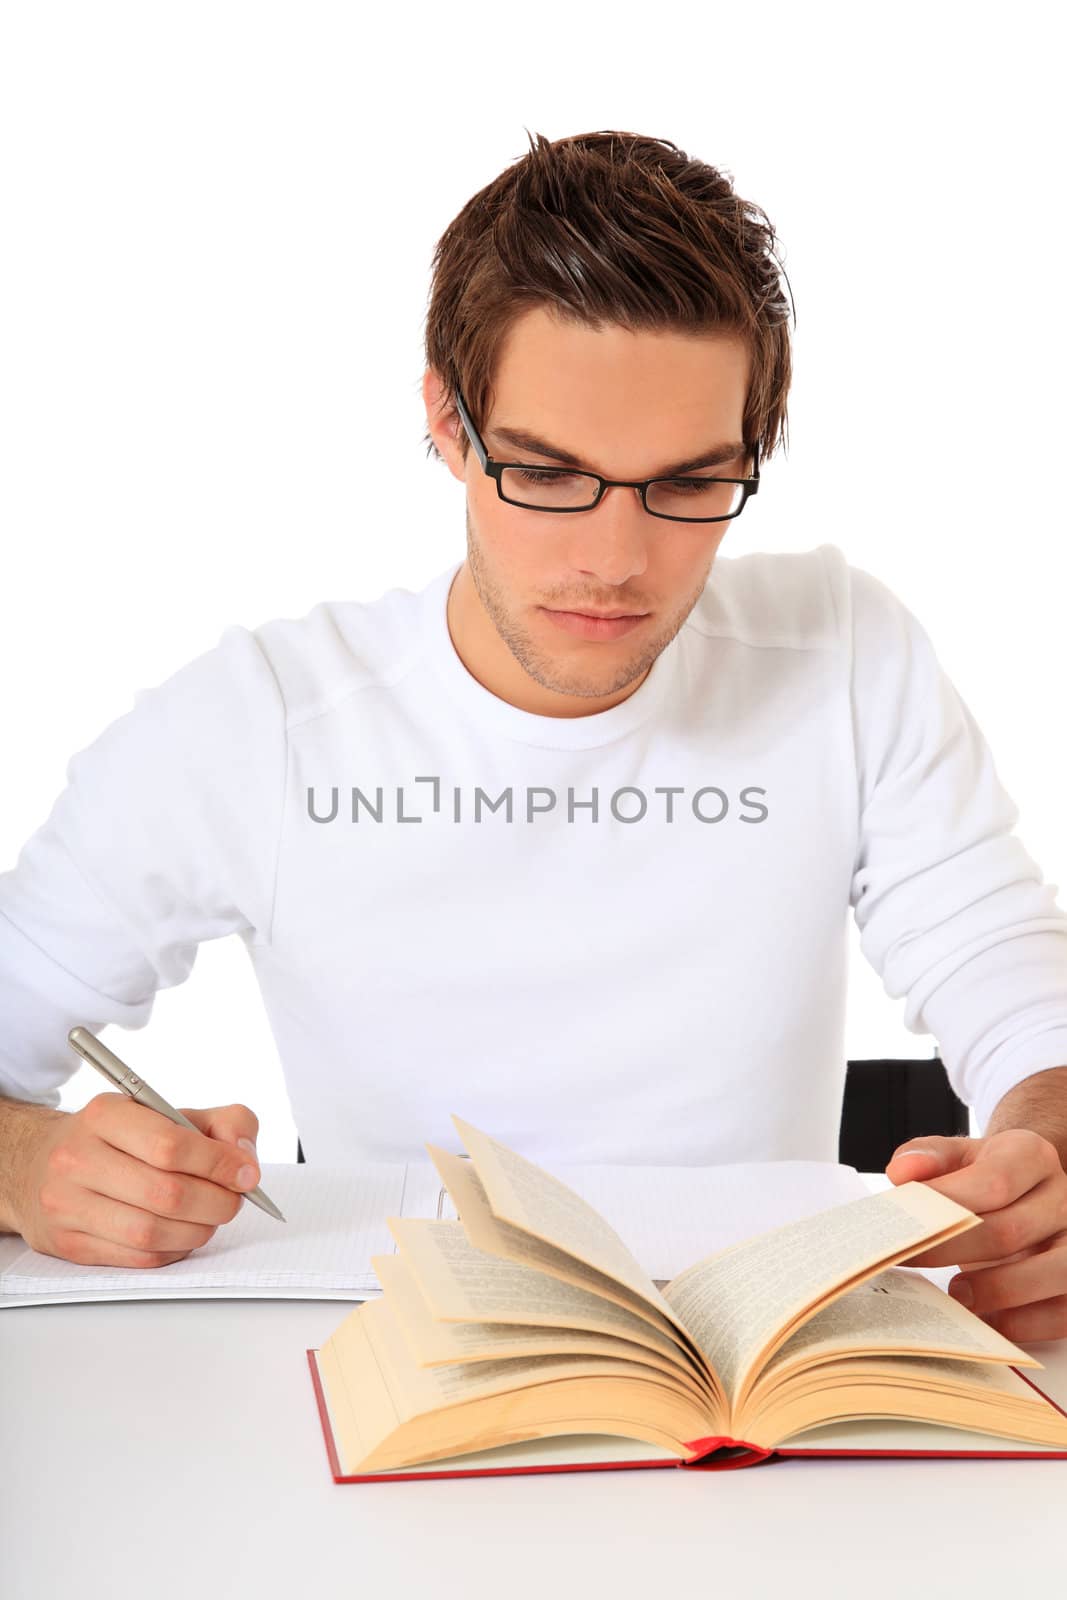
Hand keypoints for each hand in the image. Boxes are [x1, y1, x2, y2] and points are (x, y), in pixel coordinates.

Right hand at [15, 1091, 260, 1267]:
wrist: (39, 1164)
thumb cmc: (118, 1139)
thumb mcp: (167, 1113)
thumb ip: (221, 1123)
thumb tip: (245, 1159)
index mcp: (103, 1115)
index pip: (171, 1145)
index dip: (219, 1164)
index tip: (247, 1175)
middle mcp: (77, 1158)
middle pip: (166, 1194)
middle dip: (216, 1202)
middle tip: (234, 1200)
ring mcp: (67, 1205)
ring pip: (151, 1233)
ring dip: (197, 1230)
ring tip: (209, 1218)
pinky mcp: (69, 1243)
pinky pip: (136, 1258)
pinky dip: (173, 1250)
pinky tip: (181, 1234)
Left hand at [884, 1129, 1066, 1342]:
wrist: (1029, 1193)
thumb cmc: (987, 1178)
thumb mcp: (960, 1157)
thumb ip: (930, 1158)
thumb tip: (902, 1171)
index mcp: (1030, 1156)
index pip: (994, 1180)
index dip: (947, 1204)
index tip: (907, 1225)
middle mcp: (1064, 1197)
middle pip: (1011, 1231)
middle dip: (953, 1251)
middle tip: (911, 1262)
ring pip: (1050, 1272)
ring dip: (996, 1290)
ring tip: (956, 1294)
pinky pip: (1062, 1313)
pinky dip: (1023, 1322)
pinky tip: (987, 1319)